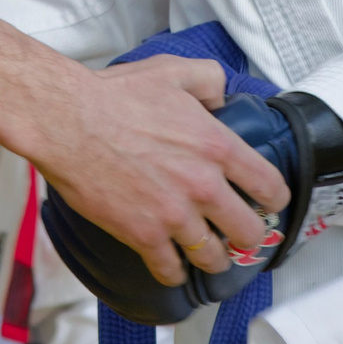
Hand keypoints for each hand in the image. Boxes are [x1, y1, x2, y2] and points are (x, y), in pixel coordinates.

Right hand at [28, 55, 286, 285]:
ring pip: (213, 257)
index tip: (269, 203)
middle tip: (242, 234)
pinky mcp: (142, 235)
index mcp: (216, 146)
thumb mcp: (174, 71)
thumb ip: (210, 80)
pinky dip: (173, 272)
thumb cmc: (114, 96)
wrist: (67, 122)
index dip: (275, 199)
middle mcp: (203, 186)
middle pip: (250, 231)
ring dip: (214, 258)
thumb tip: (222, 97)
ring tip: (211, 256)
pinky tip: (172, 266)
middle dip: (250, 236)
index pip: (270, 186)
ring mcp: (174, 215)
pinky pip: (170, 269)